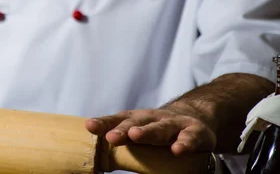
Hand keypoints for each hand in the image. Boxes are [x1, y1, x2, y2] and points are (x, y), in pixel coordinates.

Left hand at [85, 107, 216, 155]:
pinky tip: (177, 150)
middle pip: (136, 124)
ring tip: (135, 135)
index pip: (117, 121)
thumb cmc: (159, 133)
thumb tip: (106, 166)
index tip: (90, 126)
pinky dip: (184, 144)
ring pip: (160, 128)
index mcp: (136, 120)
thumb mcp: (141, 135)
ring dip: (148, 132)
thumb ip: (126, 149)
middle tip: (112, 137)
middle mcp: (152, 119)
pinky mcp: (195, 131)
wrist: (195, 120)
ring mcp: (174, 124)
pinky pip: (189, 138)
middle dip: (123, 130)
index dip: (104, 123)